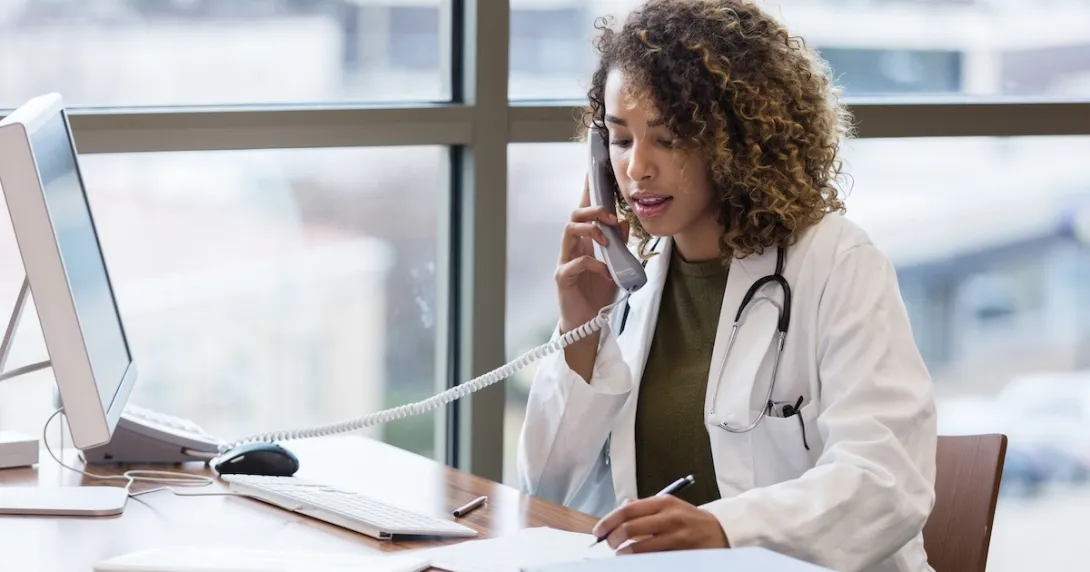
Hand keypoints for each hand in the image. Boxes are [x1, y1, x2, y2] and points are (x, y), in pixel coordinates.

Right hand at [556, 174, 629, 333]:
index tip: (592, 173)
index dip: (587, 192)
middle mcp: (572, 248)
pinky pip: (575, 263)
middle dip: (593, 211)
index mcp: (584, 243)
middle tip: (611, 218)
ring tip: (607, 240)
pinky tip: (607, 273)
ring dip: (590, 230)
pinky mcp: (563, 278)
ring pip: (569, 231)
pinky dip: (594, 264)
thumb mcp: (616, 266)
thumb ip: (620, 244)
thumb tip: (625, 221)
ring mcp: (565, 262)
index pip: (584, 212)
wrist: (588, 325)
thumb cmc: (598, 295)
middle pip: (574, 215)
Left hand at [591, 496, 728, 554]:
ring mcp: (678, 537)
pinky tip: (637, 561)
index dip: (608, 522)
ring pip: (641, 548)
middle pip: (630, 529)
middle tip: (609, 545)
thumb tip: (619, 511)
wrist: (721, 532)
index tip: (598, 532)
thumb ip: (644, 508)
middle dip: (614, 540)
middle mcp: (670, 517)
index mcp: (664, 502)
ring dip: (625, 554)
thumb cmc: (690, 520)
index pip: (628, 510)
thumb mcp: (669, 506)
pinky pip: (655, 559)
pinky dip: (641, 561)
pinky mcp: (683, 554)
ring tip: (621, 555)